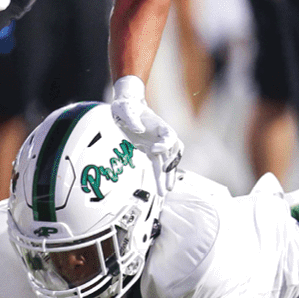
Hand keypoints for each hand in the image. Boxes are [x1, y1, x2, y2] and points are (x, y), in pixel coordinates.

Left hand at [110, 75, 182, 194]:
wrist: (126, 107)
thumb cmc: (127, 106)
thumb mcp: (126, 109)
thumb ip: (132, 119)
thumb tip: (139, 129)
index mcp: (159, 124)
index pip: (170, 136)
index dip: (165, 144)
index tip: (154, 149)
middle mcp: (161, 135)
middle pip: (173, 152)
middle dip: (171, 167)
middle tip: (167, 181)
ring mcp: (157, 143)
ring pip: (166, 162)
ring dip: (166, 177)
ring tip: (165, 191)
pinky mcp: (150, 149)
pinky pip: (157, 164)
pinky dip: (159, 175)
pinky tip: (159, 186)